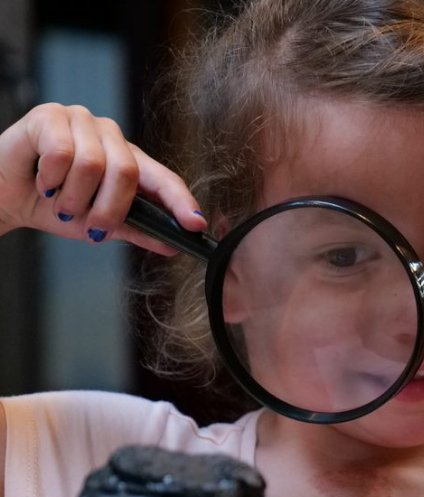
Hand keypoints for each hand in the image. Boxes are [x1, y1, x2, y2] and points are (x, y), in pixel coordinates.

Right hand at [0, 102, 204, 252]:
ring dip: (73, 197)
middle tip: (89, 226)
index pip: (163, 178)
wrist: (2, 198)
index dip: (181, 201)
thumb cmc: (50, 205)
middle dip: (107, 209)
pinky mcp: (49, 115)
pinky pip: (62, 152)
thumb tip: (171, 246)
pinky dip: (50, 178)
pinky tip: (42, 181)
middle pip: (126, 172)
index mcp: (127, 159)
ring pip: (92, 164)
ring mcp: (81, 120)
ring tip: (59, 203)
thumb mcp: (97, 225)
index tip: (195, 225)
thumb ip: (135, 230)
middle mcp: (109, 135)